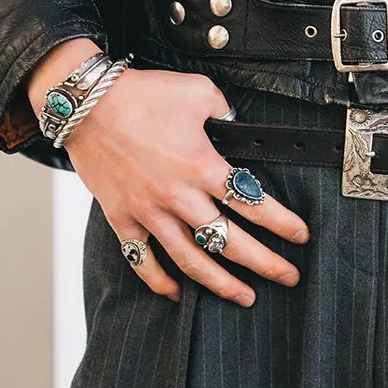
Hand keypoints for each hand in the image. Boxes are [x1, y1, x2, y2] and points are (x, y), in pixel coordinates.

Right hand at [29, 46, 309, 304]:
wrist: (86, 103)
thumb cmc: (141, 94)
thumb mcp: (197, 91)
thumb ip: (223, 111)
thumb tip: (233, 125)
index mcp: (201, 165)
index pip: (252, 203)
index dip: (282, 223)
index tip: (300, 235)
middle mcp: (178, 196)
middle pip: (230, 242)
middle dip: (265, 264)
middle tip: (289, 277)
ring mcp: (148, 212)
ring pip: (191, 261)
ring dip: (221, 284)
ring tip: (244, 297)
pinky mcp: (122, 218)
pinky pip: (142, 260)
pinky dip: (160, 281)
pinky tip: (178, 294)